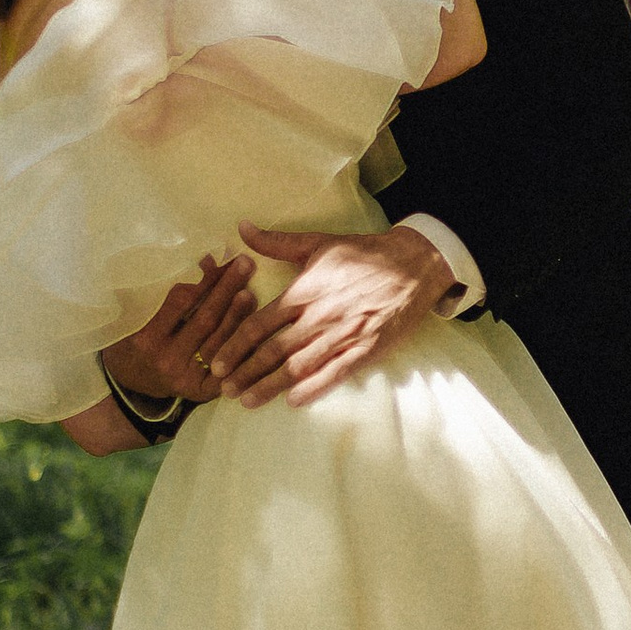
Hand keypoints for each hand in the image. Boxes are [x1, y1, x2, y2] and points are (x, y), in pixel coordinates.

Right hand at [102, 255, 255, 407]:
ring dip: (239, 314)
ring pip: (220, 342)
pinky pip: (227, 366)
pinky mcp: (202, 392)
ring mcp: (187, 378)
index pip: (181, 302)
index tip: (217, 257)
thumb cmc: (133, 335)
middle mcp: (167, 359)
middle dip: (226, 289)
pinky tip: (253, 325)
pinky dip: (241, 345)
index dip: (202, 279)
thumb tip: (205, 260)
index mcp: (146, 337)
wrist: (131, 378)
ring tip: (251, 288)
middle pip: (205, 319)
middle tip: (245, 263)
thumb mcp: (136, 313)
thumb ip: (164, 289)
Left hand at [209, 222, 455, 407]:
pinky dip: (313, 388)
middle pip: (273, 350)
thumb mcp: (317, 243)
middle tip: (224, 389)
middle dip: (245, 372)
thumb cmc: (363, 254)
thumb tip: (242, 228)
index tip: (217, 362)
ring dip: (270, 385)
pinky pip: (334, 373)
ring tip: (248, 401)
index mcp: (303, 291)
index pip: (259, 323)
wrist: (413, 265)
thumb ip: (277, 242)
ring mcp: (342, 334)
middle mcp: (318, 315)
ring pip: (298, 365)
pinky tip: (294, 401)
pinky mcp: (366, 348)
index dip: (234, 345)